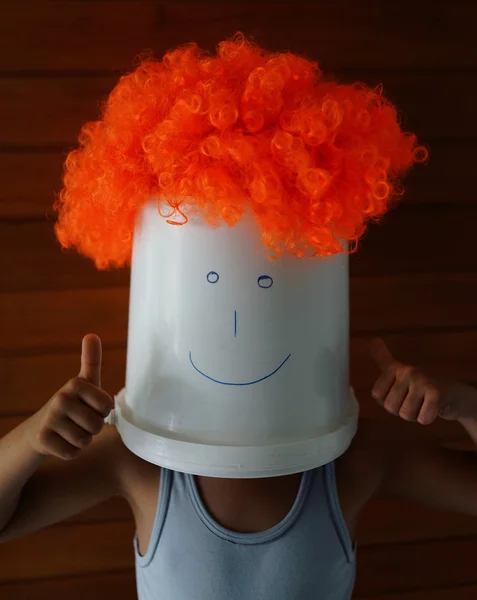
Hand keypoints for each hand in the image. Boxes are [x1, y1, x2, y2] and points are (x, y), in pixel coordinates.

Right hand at [25, 334, 113, 459]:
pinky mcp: (43, 439)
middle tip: (80, 421)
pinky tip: (62, 441)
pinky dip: (71, 451)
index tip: (90, 406)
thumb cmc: (73, 404)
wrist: (40, 427)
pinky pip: (73, 452)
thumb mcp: (85, 382)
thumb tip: (91, 334)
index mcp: (76, 384)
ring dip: (82, 440)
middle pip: (97, 425)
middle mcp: (61, 398)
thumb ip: (91, 360)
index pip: (107, 406)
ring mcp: (50, 419)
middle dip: (92, 428)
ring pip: (85, 440)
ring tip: (71, 430)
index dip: (102, 411)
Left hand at [370, 338, 476, 424]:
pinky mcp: (435, 393)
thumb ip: (383, 358)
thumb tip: (373, 340)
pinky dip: (428, 418)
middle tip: (415, 399)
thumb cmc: (422, 385)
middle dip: (402, 409)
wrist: (455, 393)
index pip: (377, 394)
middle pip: (390, 407)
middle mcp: (407, 371)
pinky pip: (422, 419)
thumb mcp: (400, 371)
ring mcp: (421, 381)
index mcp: (395, 367)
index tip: (401, 392)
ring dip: (415, 415)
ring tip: (424, 403)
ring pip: (405, 414)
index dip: (388, 400)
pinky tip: (434, 408)